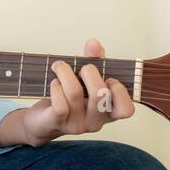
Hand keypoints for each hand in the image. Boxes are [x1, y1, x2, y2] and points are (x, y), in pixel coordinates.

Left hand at [10, 38, 135, 146]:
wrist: (43, 119)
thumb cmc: (70, 97)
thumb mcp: (87, 78)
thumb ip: (95, 60)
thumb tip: (94, 44)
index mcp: (108, 112)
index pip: (126, 110)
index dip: (120, 91)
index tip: (109, 78)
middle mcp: (95, 122)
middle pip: (100, 94)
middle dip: (90, 72)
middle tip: (82, 68)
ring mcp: (77, 125)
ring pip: (75, 93)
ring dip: (65, 73)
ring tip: (60, 67)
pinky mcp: (57, 123)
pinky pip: (60, 104)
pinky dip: (56, 87)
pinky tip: (54, 83)